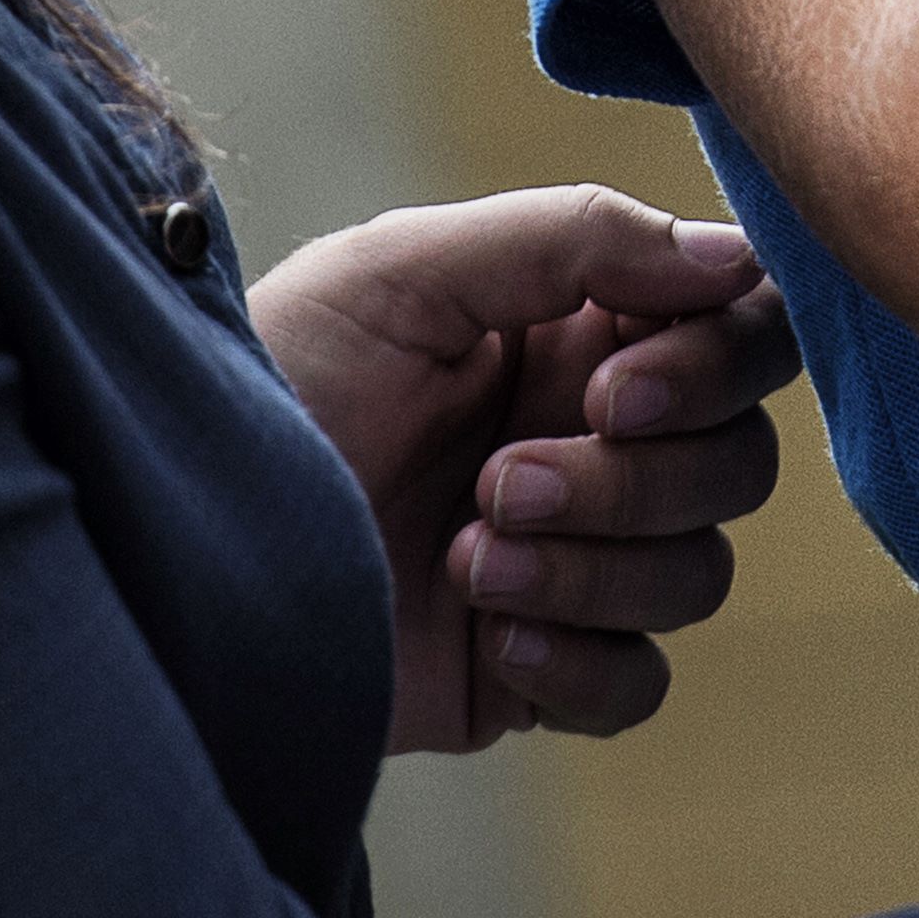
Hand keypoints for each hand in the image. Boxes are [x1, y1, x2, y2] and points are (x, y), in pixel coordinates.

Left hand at [247, 184, 798, 752]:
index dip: (714, 365)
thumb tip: (733, 260)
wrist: (175, 539)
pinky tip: (492, 639)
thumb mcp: (403, 269)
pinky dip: (583, 663)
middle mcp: (595, 440)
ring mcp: (574, 557)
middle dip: (631, 480)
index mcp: (583, 329)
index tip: (610, 389)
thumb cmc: (276, 377)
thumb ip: (575, 236)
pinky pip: (640, 681)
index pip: (743, 333)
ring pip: (699, 572)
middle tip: (497, 478)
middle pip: (738, 462)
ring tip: (464, 553)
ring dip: (590, 567)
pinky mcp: (537, 667)